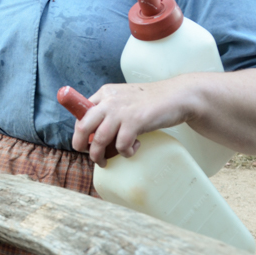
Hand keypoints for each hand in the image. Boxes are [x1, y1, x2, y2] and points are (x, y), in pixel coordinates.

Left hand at [71, 79, 193, 166]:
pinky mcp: (135, 121)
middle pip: (83, 126)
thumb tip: (93, 133)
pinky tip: (133, 149)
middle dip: (80, 145)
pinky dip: (125, 152)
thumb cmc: (150, 101)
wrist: (176, 96)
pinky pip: (121, 145)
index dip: (80, 131)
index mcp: (104, 93)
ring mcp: (121, 111)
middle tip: (86, 155)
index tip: (84, 142)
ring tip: (105, 161)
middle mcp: (109, 100)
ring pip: (99, 140)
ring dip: (99, 155)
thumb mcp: (123, 99)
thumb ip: (108, 109)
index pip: (81, 113)